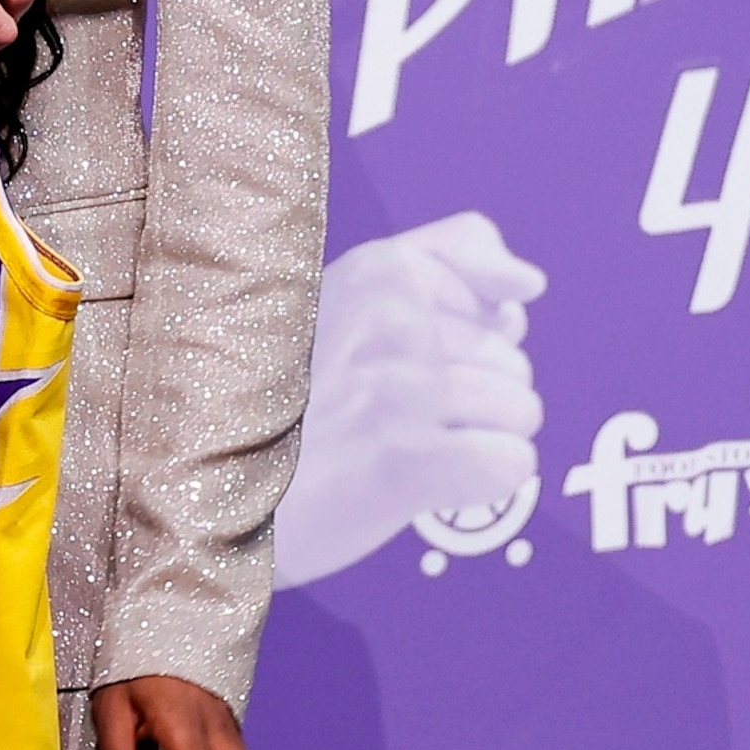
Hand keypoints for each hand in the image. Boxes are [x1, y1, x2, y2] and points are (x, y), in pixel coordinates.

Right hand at [272, 211, 546, 586]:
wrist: (220, 488)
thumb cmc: (295, 399)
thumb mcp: (346, 300)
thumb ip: (442, 262)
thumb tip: (530, 285)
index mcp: (376, 270)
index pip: (495, 279)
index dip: (478, 326)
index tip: (432, 352)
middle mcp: (391, 319)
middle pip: (513, 357)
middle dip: (477, 393)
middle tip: (398, 415)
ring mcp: (400, 389)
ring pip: (521, 410)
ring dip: (478, 439)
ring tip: (410, 447)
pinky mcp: (407, 461)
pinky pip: (511, 463)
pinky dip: (482, 482)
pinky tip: (428, 482)